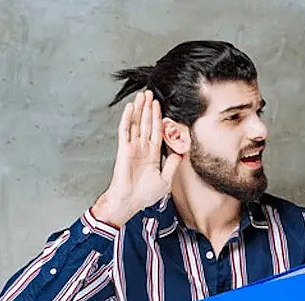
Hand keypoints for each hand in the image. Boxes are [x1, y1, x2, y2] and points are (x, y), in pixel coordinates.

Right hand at [93, 90, 180, 226]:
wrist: (130, 202)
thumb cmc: (144, 195)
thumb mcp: (165, 179)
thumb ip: (172, 165)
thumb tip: (181, 153)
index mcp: (152, 155)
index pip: (157, 132)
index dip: (158, 119)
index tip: (159, 106)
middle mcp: (142, 149)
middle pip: (146, 124)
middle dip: (148, 109)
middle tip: (150, 93)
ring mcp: (132, 148)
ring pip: (137, 124)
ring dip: (139, 109)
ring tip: (142, 95)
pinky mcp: (124, 150)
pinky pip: (126, 131)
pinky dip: (128, 119)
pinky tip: (131, 108)